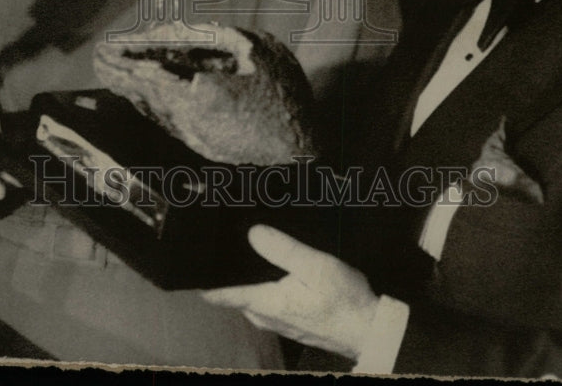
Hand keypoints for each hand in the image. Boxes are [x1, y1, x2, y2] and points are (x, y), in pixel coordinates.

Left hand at [201, 225, 378, 358]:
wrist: (369, 329)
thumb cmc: (345, 301)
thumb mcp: (317, 267)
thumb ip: (284, 251)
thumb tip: (253, 232)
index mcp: (265, 303)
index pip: (220, 293)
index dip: (204, 276)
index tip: (193, 254)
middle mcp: (264, 315)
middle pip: (231, 291)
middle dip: (225, 268)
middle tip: (223, 236)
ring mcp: (274, 319)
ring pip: (247, 293)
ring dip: (245, 274)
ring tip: (245, 244)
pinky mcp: (286, 317)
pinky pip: (262, 297)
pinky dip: (261, 281)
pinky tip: (271, 263)